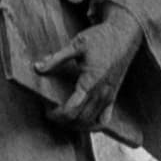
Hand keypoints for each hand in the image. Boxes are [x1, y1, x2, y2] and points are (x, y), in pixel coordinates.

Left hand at [44, 0, 145, 130]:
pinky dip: (93, 125)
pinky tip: (82, 121)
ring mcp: (109, 97)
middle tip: (51, 113)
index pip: (72, 110)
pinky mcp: (114, 96)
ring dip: (76, 125)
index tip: (47, 110)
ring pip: (91, 122)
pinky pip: (104, 119)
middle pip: (80, 119)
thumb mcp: (76, 45)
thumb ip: (56, 59)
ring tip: (63, 117)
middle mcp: (101, 94)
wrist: (124, 35)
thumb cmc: (100, 38)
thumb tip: (37, 67)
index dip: (57, 115)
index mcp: (90, 82)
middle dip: (63, 121)